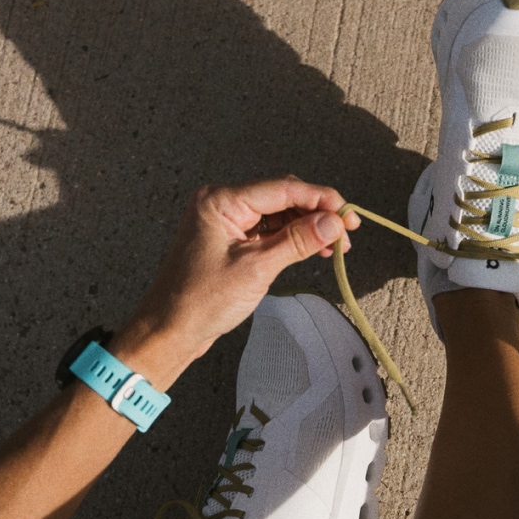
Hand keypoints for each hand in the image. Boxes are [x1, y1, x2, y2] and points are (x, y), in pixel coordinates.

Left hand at [126, 176, 360, 360]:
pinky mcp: (231, 241)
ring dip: (307, 227)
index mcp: (221, 201)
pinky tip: (313, 249)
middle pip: (282, 197)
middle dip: (316, 213)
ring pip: (278, 215)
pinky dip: (292, 239)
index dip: (320, 198)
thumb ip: (297, 241)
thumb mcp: (257, 268)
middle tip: (346, 234)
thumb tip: (332, 223)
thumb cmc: (201, 300)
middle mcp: (223, 204)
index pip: (282, 189)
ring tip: (334, 246)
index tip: (348, 214)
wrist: (170, 330)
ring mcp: (227, 222)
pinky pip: (268, 231)